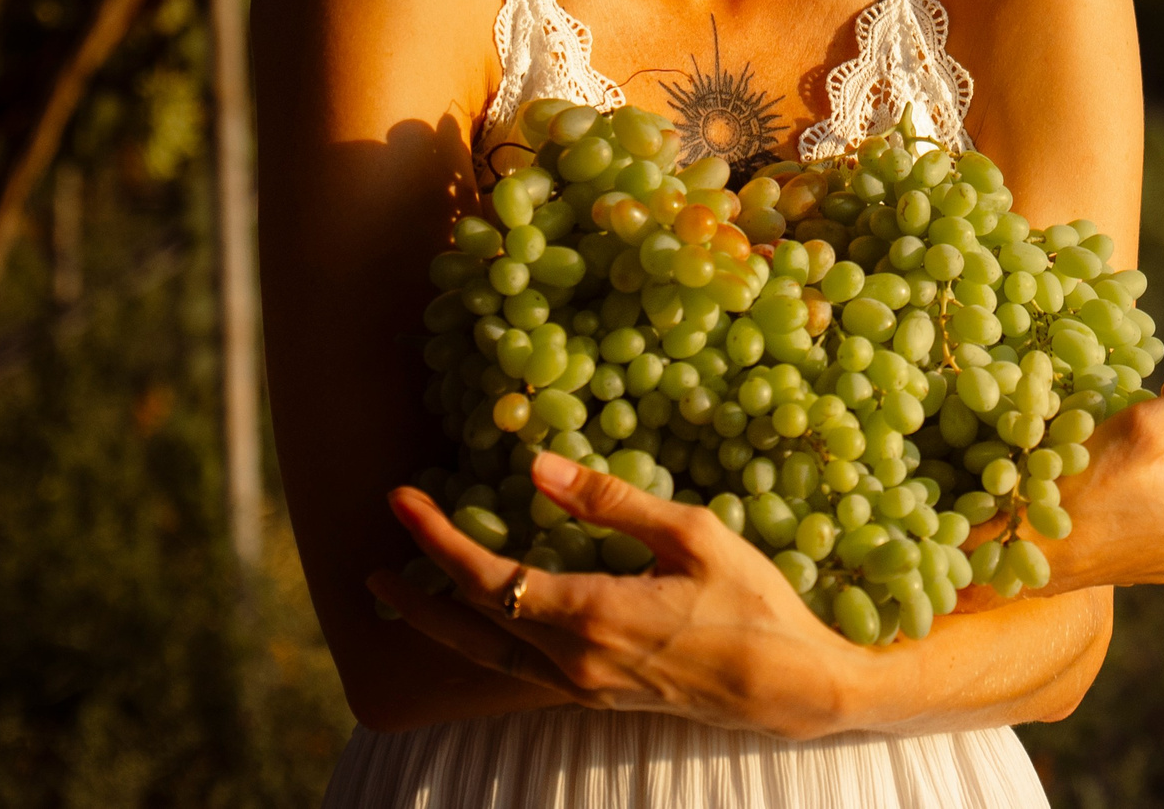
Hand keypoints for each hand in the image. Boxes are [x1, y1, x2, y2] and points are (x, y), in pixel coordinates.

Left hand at [369, 451, 876, 738]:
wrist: (788, 688)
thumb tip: (539, 469)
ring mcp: (580, 686)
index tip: (402, 500)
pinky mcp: (593, 695)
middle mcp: (572, 660)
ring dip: (435, 622)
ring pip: (485, 656)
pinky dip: (479, 641)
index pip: (488, 579)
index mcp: (592, 615)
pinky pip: (516, 669)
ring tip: (395, 591)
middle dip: (416, 585)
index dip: (436, 539)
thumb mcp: (693, 535)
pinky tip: (474, 620)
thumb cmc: (753, 602)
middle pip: (469, 624)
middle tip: (376, 548)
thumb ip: (612, 503)